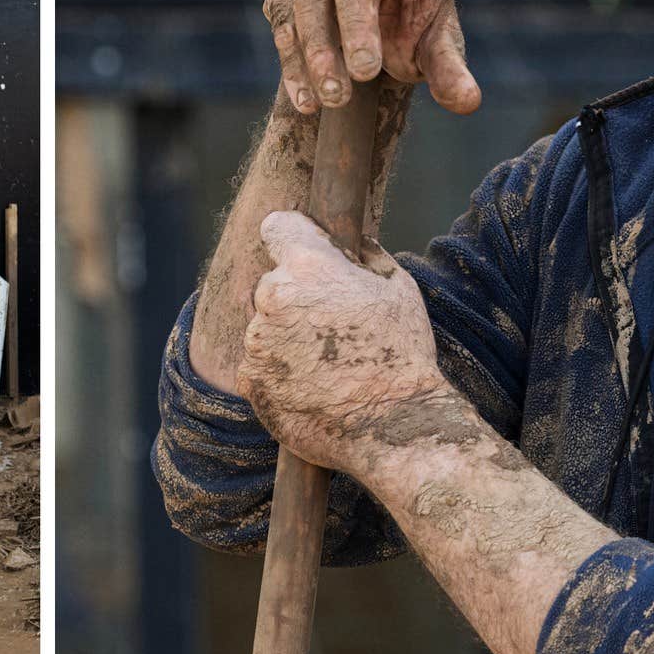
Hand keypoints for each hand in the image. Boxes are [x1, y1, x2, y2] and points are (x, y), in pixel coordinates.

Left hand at [241, 211, 466, 482]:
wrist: (394, 426)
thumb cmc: (403, 354)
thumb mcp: (400, 289)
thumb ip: (369, 255)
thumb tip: (355, 242)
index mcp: (308, 266)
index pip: (278, 226)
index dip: (293, 236)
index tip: (303, 250)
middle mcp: (273, 298)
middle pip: (272, 283)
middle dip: (296, 296)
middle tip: (331, 324)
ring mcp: (257, 342)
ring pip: (264, 327)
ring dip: (285, 337)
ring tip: (327, 363)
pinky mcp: (249, 381)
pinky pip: (258, 366)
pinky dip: (277, 373)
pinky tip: (313, 385)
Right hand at [263, 0, 480, 115]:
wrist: (364, 32)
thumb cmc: (410, 30)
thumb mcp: (435, 50)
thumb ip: (449, 71)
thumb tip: (468, 102)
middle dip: (355, 27)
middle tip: (365, 75)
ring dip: (317, 51)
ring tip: (333, 99)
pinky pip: (282, 18)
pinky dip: (293, 62)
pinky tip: (308, 100)